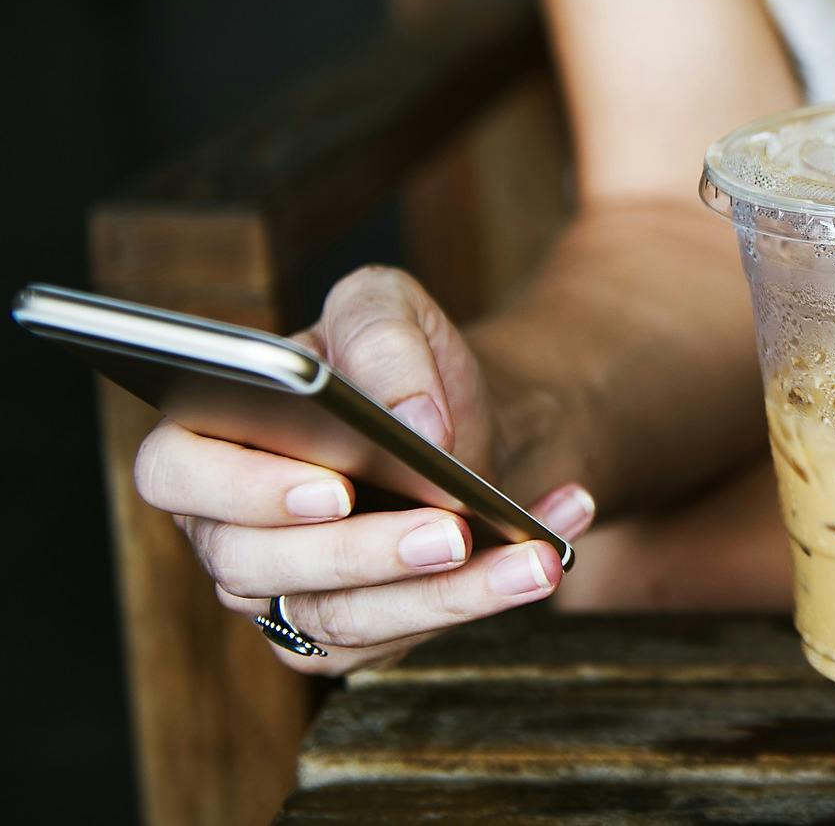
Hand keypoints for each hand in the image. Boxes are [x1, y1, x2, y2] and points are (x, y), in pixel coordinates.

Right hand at [132, 266, 596, 672]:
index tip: (335, 487)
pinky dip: (486, 595)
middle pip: (264, 565)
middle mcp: (227, 530)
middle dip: (367, 551)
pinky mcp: (346, 635)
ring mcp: (282, 593)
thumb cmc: (398, 361)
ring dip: (447, 593)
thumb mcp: (389, 307)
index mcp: (206, 439)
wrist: (461, 417)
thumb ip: (384, 338)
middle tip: (451, 529)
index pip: (177, 475)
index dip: (245, 488)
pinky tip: (548, 549)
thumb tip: (413, 421)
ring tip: (532, 558)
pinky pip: (404, 635)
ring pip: (343, 618)